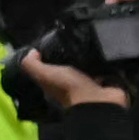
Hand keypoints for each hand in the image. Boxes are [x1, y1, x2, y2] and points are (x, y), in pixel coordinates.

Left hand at [11, 50, 127, 111]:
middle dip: (74, 55)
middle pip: (72, 66)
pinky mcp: (106, 82)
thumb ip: (33, 65)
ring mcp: (91, 84)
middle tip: (76, 38)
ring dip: (91, 57)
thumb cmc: (69, 88)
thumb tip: (32, 52)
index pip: (52, 68)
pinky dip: (106, 61)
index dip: (52, 57)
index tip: (55, 41)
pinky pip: (106, 68)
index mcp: (56, 83)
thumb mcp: (44, 74)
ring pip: (89, 66)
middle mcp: (72, 85)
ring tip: (91, 40)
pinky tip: (106, 50)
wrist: (97, 101)